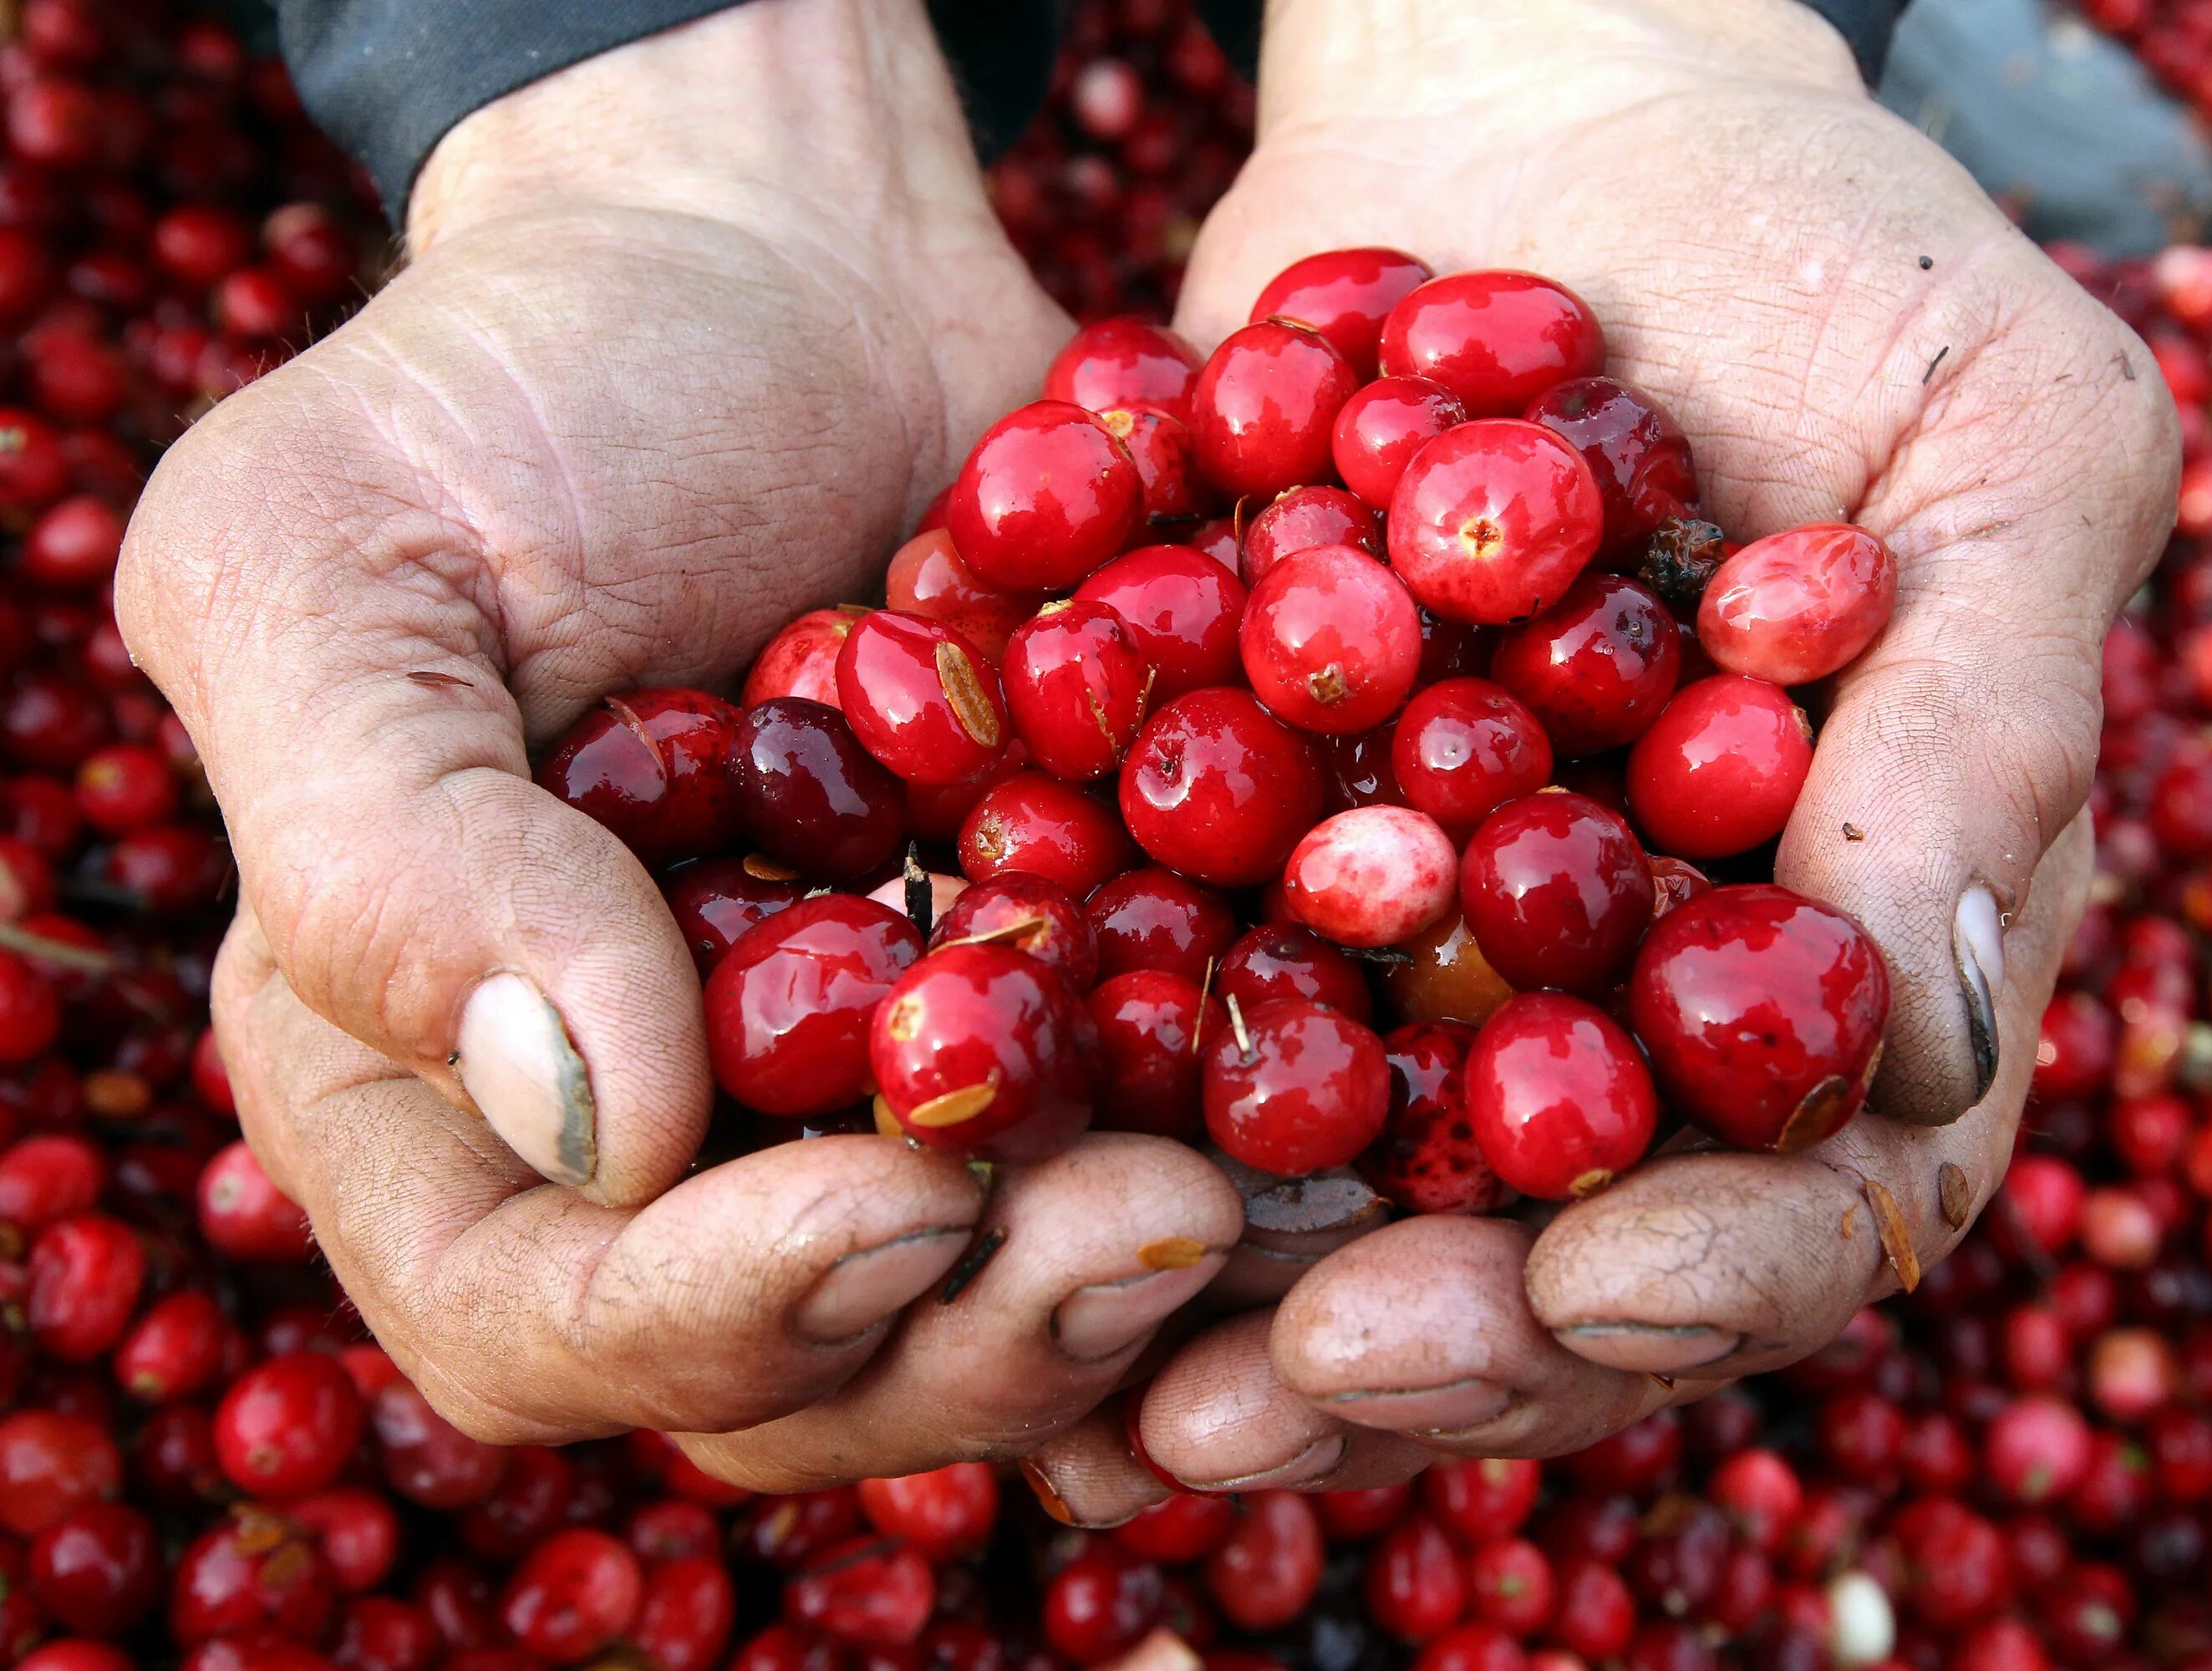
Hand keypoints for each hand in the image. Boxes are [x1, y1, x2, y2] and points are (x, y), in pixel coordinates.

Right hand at [119, 0, 1239, 1479]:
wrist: (781, 266)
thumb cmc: (518, 389)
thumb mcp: (332, 566)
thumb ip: (393, 859)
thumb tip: (594, 1129)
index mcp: (429, 1090)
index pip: (545, 1318)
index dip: (718, 1315)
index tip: (902, 1202)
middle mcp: (652, 1146)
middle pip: (798, 1375)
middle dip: (975, 1336)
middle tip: (1154, 1217)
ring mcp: (858, 1099)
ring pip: (987, 1315)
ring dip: (1125, 1296)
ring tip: (1252, 1187)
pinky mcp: (1036, 1015)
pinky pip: (1124, 1166)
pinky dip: (1231, 1183)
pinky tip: (1347, 1145)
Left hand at [1028, 0, 2177, 1517]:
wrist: (1543, 115)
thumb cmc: (1822, 254)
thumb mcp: (1996, 441)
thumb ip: (1992, 727)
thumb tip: (1938, 1036)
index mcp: (1850, 951)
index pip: (1820, 1190)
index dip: (1709, 1269)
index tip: (1581, 1283)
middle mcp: (1640, 1000)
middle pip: (1557, 1254)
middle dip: (1432, 1343)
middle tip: (1271, 1388)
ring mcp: (1440, 954)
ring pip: (1351, 1199)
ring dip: (1228, 1304)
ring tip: (1102, 1386)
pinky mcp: (1263, 869)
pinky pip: (1181, 1028)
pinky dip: (1096, 1119)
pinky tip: (986, 1200)